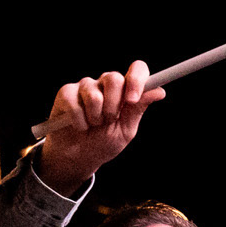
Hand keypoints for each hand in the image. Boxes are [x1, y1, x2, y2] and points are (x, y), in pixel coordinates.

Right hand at [38, 60, 165, 195]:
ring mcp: (85, 86)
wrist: (79, 157)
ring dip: (95, 117)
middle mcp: (105, 84)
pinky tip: (79, 126)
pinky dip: (79, 122)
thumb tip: (159, 91)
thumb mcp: (125, 130)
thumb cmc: (103, 142)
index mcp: (125, 90)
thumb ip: (138, 109)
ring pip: (94, 94)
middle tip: (109, 121)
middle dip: (113, 106)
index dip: (137, 80)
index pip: (137, 69)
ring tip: (94, 125)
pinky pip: (75, 104)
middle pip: (114, 78)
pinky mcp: (66, 93)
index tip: (132, 100)